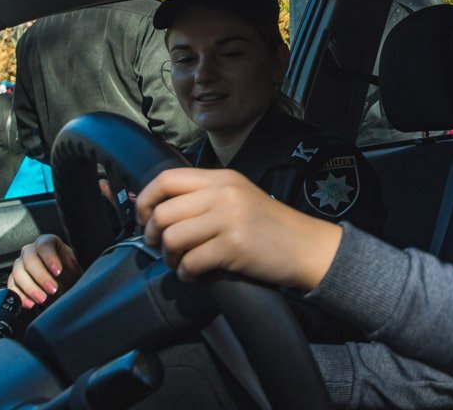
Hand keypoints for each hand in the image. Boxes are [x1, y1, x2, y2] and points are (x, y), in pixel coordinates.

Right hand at [7, 234, 80, 309]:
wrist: (63, 284)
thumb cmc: (69, 272)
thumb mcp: (74, 266)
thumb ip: (72, 265)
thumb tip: (74, 270)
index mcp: (47, 242)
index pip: (45, 246)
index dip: (50, 259)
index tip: (58, 272)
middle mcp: (31, 251)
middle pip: (30, 260)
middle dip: (41, 276)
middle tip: (52, 289)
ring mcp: (20, 264)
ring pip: (18, 273)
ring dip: (30, 288)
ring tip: (42, 298)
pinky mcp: (14, 279)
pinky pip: (12, 286)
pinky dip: (20, 296)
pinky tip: (30, 303)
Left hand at [136, 168, 342, 289]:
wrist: (307, 246)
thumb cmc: (270, 228)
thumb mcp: (238, 199)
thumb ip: (205, 198)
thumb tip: (159, 211)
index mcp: (222, 178)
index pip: (166, 179)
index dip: (145, 200)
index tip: (146, 220)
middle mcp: (224, 193)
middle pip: (163, 212)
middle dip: (154, 237)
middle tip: (165, 249)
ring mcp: (229, 218)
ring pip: (172, 237)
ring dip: (170, 257)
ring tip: (182, 263)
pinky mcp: (234, 245)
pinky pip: (190, 262)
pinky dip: (186, 273)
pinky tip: (196, 274)